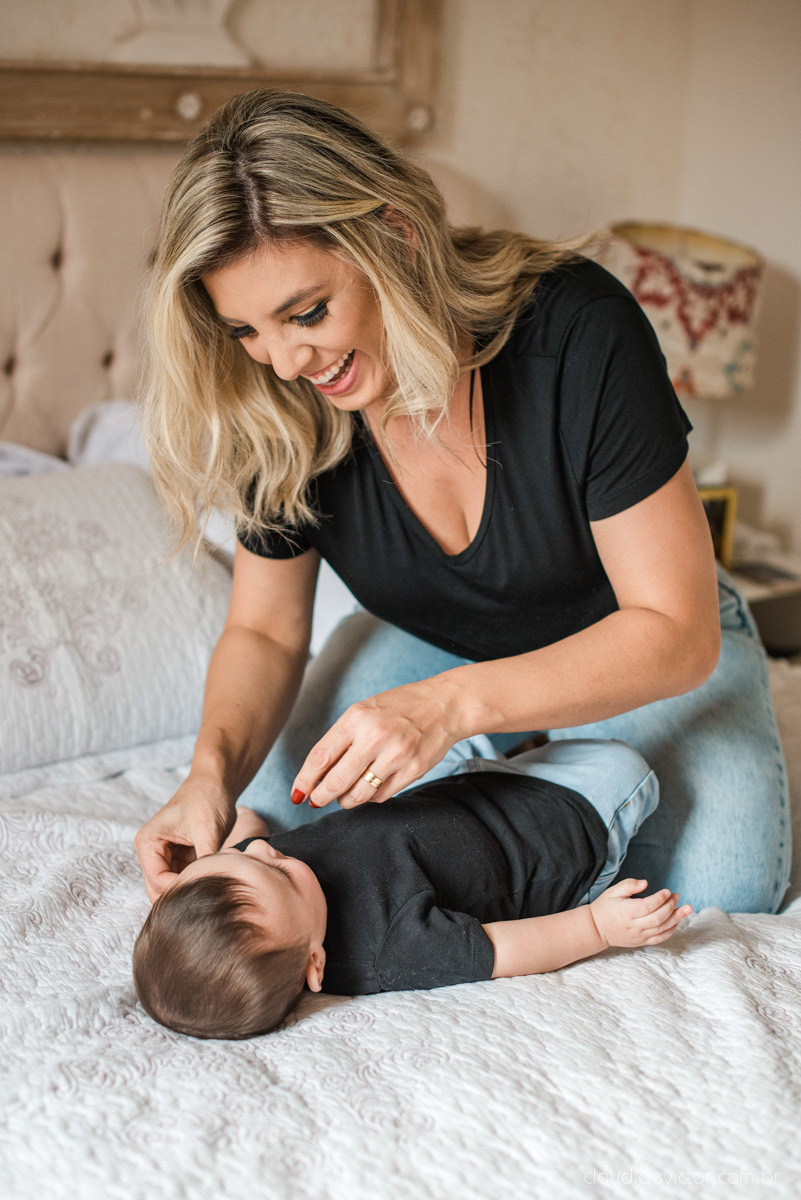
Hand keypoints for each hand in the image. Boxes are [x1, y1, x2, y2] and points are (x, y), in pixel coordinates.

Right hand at [134, 772, 235, 902]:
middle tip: (206, 895)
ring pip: (171, 887)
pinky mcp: (180, 858)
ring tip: (211, 885)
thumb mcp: (207, 829)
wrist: (217, 782)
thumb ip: (204, 860)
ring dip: (188, 888)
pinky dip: (195, 882)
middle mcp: (151, 851)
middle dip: (180, 894)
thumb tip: (209, 885)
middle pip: (158, 889)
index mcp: (148, 842)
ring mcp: (165, 856)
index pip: (157, 880)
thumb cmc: (208, 798)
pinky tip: (211, 879)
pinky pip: (183, 879)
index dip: (179, 888)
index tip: (204, 887)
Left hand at [291, 677, 463, 809]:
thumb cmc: (398, 707)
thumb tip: (316, 774)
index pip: (321, 757)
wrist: (442, 704)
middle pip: (336, 781)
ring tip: (343, 796)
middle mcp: (375, 736)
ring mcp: (396, 755)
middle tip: (315, 801)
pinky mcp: (413, 770)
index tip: (297, 793)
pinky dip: (371, 797)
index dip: (305, 780)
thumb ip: (341, 740)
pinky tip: (370, 787)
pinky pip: (381, 796)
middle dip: (320, 796)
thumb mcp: (364, 711)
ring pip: (359, 794)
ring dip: (345, 801)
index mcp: (357, 718)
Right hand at [589, 878, 692, 948]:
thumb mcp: (613, 891)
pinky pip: (659, 938)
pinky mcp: (641, 942)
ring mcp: (638, 936)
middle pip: (657, 918)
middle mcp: (633, 925)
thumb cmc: (605, 907)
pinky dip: (671, 930)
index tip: (667, 891)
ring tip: (687, 909)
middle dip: (671, 907)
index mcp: (626, 912)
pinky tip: (677, 921)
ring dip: (676, 919)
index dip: (660, 899)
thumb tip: (645, 883)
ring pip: (661, 929)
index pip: (647, 906)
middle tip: (677, 896)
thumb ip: (629, 885)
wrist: (596, 929)